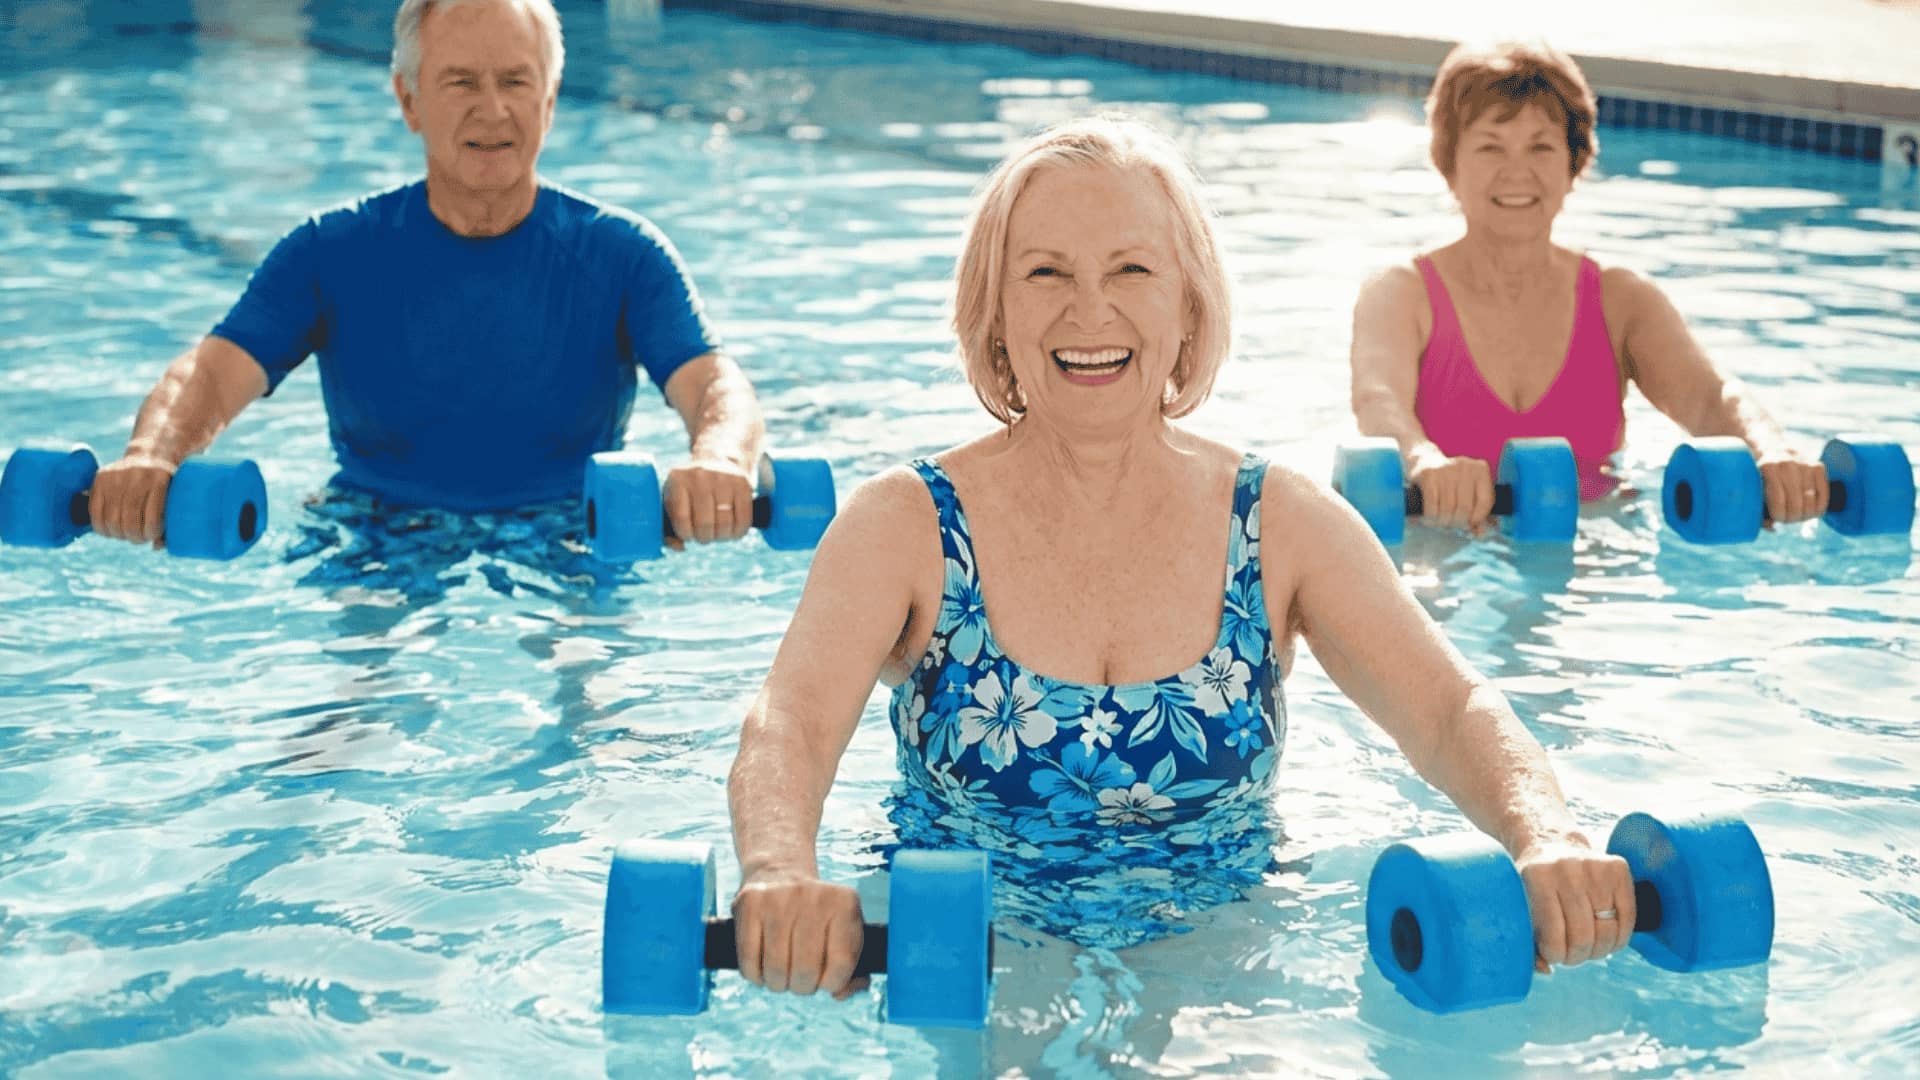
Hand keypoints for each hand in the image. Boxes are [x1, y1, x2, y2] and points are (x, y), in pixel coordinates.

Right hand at [89, 453, 176, 547]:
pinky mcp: (100, 478)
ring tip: (126, 534)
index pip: (152, 518)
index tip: (153, 535)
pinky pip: (94, 511)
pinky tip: (110, 531)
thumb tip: (157, 547)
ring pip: (111, 520)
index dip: (151, 534)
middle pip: (130, 522)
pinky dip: (101, 527)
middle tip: (139, 537)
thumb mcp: (177, 495)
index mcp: (160, 480)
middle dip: (135, 537)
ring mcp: (116, 476)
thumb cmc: (168, 482)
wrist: (151, 453)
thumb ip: (171, 522)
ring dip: (118, 534)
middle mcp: (137, 477)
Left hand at [662, 458, 753, 549]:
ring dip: (721, 537)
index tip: (688, 534)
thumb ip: (667, 528)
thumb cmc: (689, 490)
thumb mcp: (672, 501)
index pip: (681, 519)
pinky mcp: (743, 484)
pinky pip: (743, 520)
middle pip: (704, 524)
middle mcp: (700, 476)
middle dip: (704, 537)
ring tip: (717, 533)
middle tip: (704, 535)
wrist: (716, 461)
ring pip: (725, 524)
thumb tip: (680, 547)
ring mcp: (724, 478)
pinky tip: (732, 531)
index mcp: (678, 480)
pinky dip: (738, 532)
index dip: (686, 534)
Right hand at [731, 867, 868, 1000]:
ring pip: (775, 971)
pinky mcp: (749, 903)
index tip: (825, 978)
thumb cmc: (818, 918)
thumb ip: (854, 970)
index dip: (831, 984)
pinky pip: (749, 963)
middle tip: (800, 976)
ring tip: (782, 971)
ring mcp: (779, 898)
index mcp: (845, 904)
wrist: (780, 874)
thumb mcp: (845, 934)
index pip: (841, 965)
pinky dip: (755, 976)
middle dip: (802, 986)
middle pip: (806, 972)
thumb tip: (841, 993)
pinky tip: (762, 966)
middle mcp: (814, 896)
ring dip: (778, 983)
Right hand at [1407, 451, 1494, 533]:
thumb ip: (1477, 511)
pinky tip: (1429, 518)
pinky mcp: (1428, 475)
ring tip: (1439, 523)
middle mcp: (1465, 467)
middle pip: (1465, 508)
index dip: (1477, 519)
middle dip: (1457, 522)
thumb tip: (1480, 534)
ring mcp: (1445, 470)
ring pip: (1447, 509)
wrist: (1423, 459)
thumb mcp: (1467, 490)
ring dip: (1442, 522)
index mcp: (1480, 469)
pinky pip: (1432, 506)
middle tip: (1451, 525)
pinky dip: (1430, 518)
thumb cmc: (1449, 480)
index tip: (1469, 524)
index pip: (1485, 502)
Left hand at [1514, 836, 1635, 973]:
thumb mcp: (1519, 905)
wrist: (1551, 843)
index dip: (1555, 955)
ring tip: (1586, 947)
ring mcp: (1595, 866)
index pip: (1554, 937)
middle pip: (1584, 937)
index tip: (1552, 954)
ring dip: (1598, 950)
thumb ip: (1527, 942)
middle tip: (1571, 955)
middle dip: (1577, 956)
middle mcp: (1567, 869)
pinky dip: (1618, 938)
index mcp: (1536, 877)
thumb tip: (1547, 970)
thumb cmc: (1533, 885)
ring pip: (1608, 932)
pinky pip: (1628, 918)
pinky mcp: (1618, 867)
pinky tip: (1605, 937)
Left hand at [1757, 453, 1827, 525]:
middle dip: (1792, 518)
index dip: (1779, 517)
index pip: (1778, 502)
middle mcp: (1788, 464)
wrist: (1772, 446)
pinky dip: (1819, 507)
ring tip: (1798, 516)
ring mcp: (1805, 464)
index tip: (1777, 520)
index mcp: (1767, 468)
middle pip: (1796, 504)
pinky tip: (1812, 511)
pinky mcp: (1818, 466)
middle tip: (1788, 520)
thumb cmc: (1759, 473)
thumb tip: (1774, 527)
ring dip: (1806, 515)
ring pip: (1811, 502)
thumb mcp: (1751, 486)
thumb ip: (1758, 509)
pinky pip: (1824, 494)